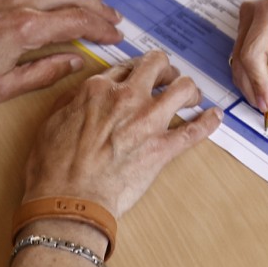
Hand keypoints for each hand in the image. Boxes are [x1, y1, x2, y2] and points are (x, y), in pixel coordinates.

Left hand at [0, 0, 124, 106]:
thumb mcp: (0, 87)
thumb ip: (44, 73)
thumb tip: (73, 62)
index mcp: (24, 29)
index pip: (77, 22)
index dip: (102, 28)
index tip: (116, 35)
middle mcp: (18, 3)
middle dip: (99, 7)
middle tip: (115, 19)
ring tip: (98, 3)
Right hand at [20, 51, 220, 217]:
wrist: (70, 201)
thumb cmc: (54, 168)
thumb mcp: (52, 122)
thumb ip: (71, 102)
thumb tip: (82, 94)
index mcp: (97, 89)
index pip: (125, 67)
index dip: (135, 71)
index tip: (140, 78)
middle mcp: (126, 98)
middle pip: (157, 66)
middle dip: (166, 69)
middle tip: (168, 79)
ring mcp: (148, 121)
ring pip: (182, 88)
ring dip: (190, 89)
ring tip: (192, 96)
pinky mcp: (162, 148)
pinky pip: (194, 131)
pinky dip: (208, 122)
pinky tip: (215, 117)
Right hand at [230, 0, 267, 112]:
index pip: (252, 55)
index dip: (258, 84)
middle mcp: (251, 12)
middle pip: (241, 61)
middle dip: (255, 89)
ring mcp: (246, 19)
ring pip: (240, 62)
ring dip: (254, 85)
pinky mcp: (248, 28)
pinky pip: (245, 58)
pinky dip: (256, 76)